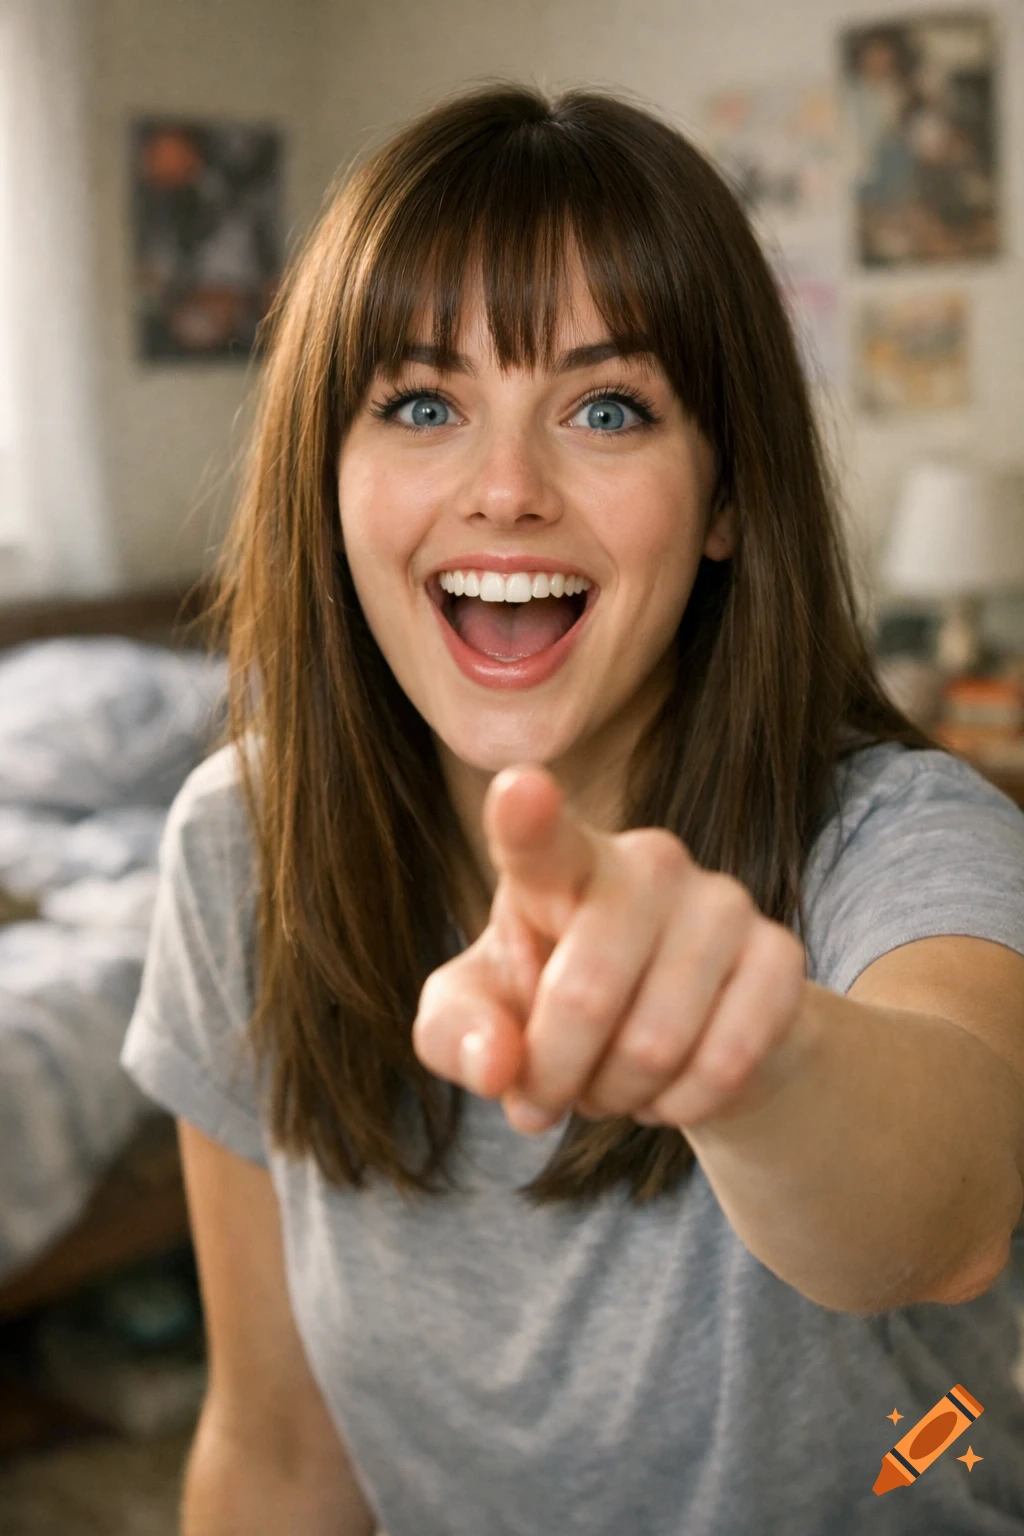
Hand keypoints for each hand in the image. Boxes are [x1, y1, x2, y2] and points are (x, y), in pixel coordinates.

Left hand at [412, 764, 807, 1135]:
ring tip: (611, 1080)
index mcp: (559, 862)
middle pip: (585, 996)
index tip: (519, 790)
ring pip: (655, 1045)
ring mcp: (722, 900)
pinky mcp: (780, 953)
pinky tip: (671, 1085)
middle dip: (556, 1075)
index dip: (526, 816)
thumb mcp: (478, 1017)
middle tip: (552, 1091)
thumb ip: (457, 1035)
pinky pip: (726, 1063)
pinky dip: (684, 1103)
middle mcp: (646, 862)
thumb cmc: (550, 1004)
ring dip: (618, 1094)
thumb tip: (498, 1066)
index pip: (538, 838)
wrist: (676, 1029)